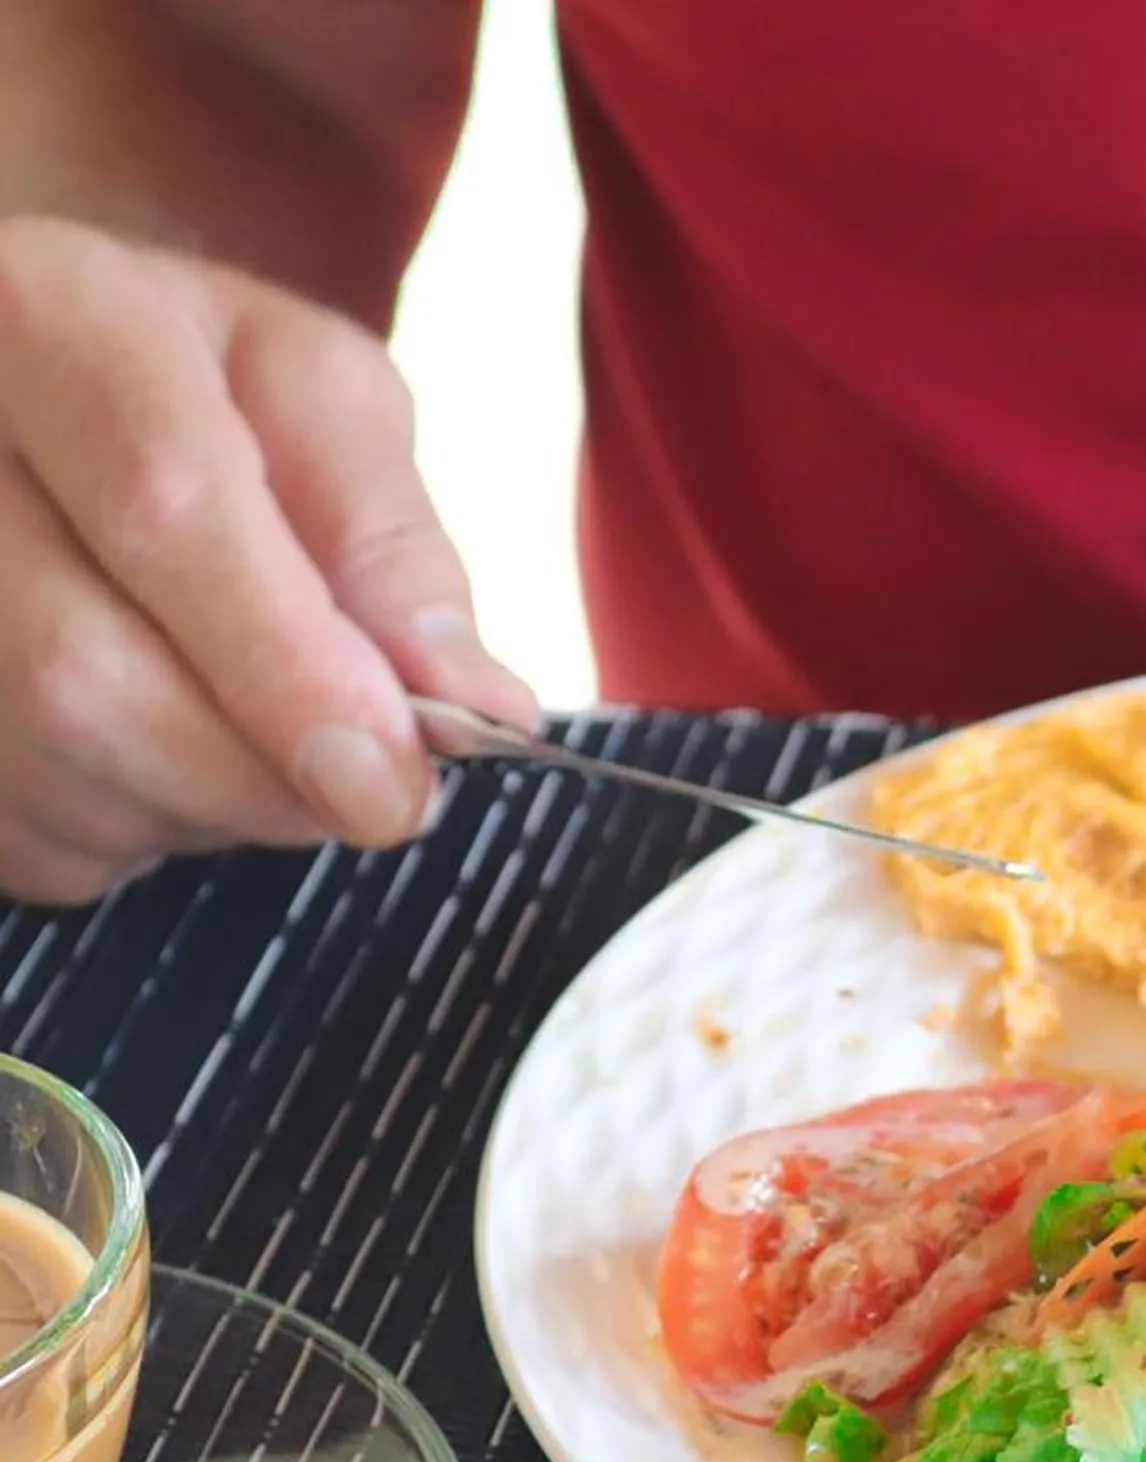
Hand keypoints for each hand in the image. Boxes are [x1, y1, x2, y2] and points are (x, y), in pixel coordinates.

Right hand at [0, 215, 533, 903]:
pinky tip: (154, 746)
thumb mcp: (324, 404)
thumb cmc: (200, 385)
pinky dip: (127, 827)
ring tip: (250, 730)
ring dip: (199, 805)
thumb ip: (395, 546)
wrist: (40, 389)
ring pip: (51, 769)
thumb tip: (474, 707)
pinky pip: (22, 832)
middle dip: (259, 773)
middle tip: (367, 789)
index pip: (166, 509)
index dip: (289, 669)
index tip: (392, 779)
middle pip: (80, 671)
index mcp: (54, 319)